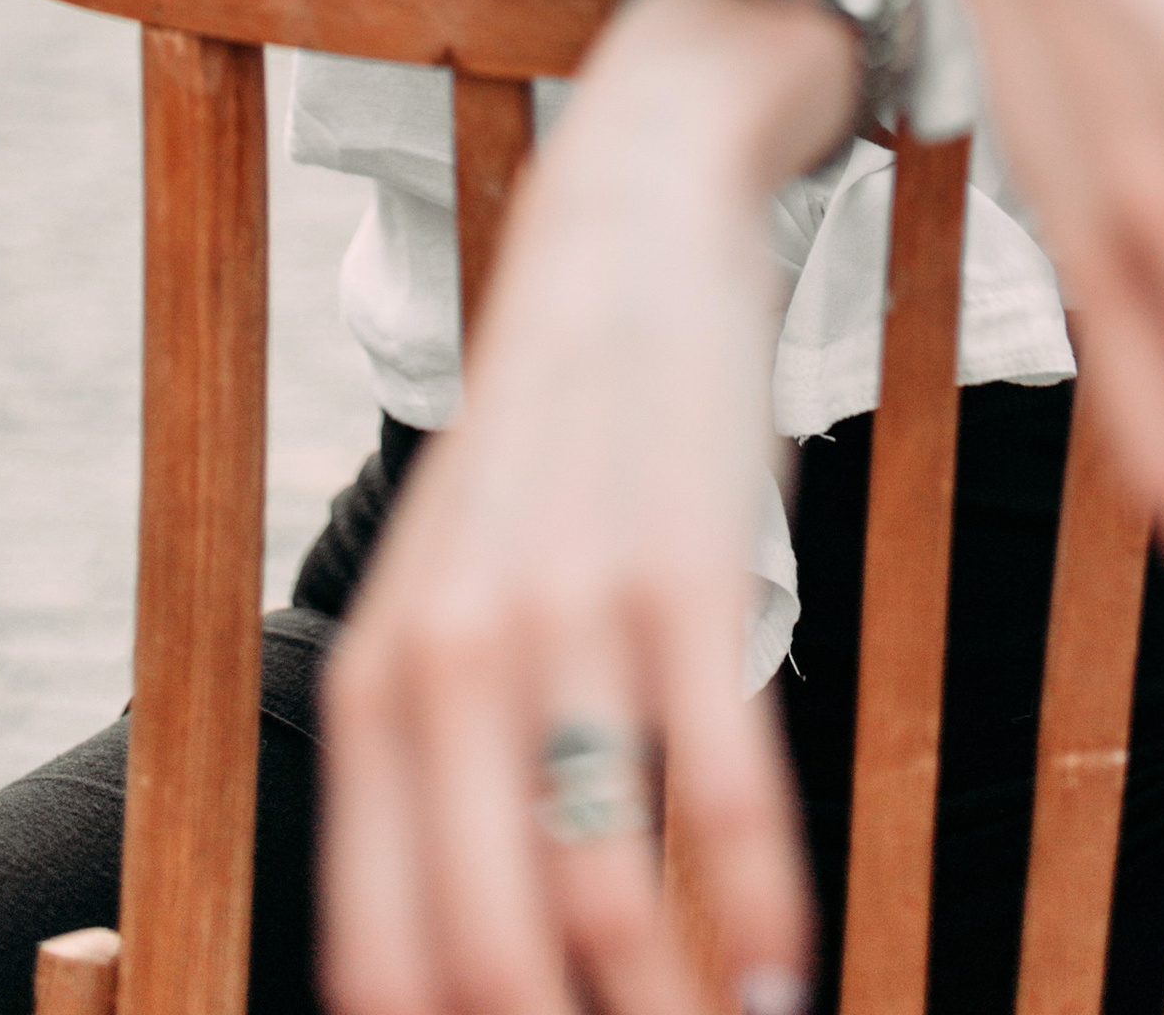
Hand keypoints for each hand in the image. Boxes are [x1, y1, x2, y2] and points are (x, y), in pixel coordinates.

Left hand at [319, 0, 848, 1014]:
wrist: (628, 223)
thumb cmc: (552, 446)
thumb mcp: (459, 592)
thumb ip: (444, 761)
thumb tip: (484, 965)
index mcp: (374, 685)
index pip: (382, 957)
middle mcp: (446, 663)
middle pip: (485, 961)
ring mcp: (565, 617)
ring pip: (603, 901)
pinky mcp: (684, 573)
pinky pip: (722, 793)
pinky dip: (762, 909)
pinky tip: (790, 972)